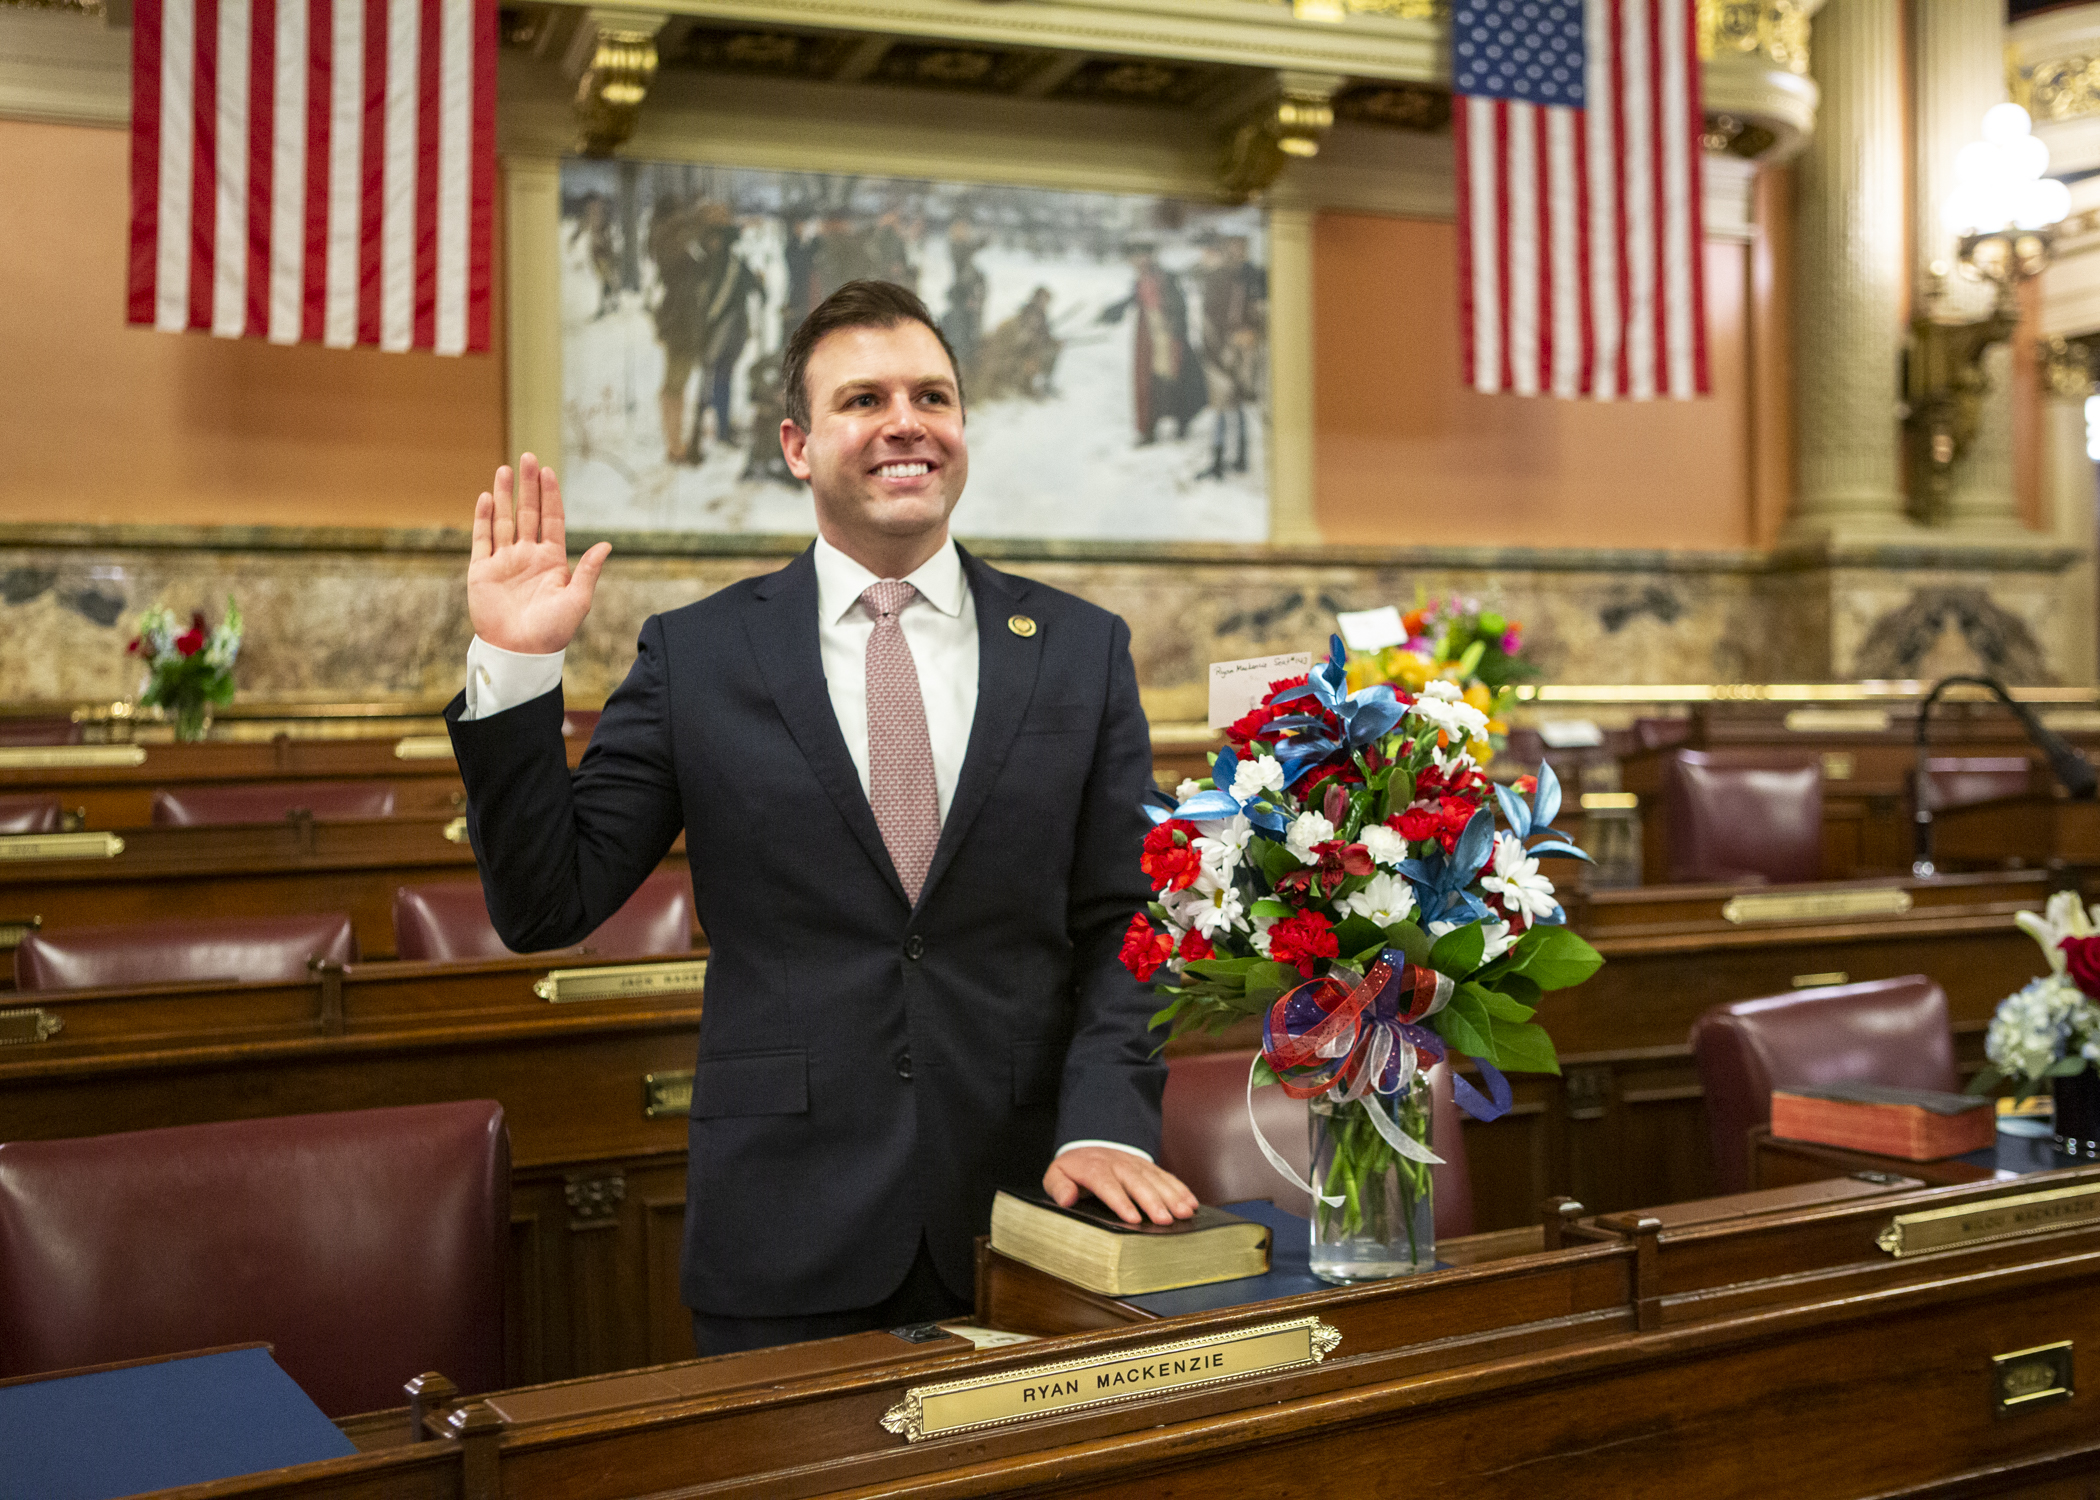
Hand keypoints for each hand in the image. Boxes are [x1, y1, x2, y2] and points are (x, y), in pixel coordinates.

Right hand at [468, 454, 610, 653]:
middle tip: (527, 457)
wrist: (521, 652)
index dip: (550, 496)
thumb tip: (607, 545)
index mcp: (552, 560)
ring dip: (504, 495)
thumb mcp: (577, 600)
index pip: (552, 520)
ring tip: (505, 469)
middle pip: (528, 513)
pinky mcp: (483, 571)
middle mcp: (528, 556)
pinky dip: (484, 518)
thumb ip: (588, 571)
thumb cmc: (553, 631)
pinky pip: (483, 539)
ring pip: (504, 520)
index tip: (548, 472)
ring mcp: (505, 561)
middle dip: (528, 486)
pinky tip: (486, 498)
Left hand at [1043, 1147, 1198, 1226]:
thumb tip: (1066, 1199)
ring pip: (1155, 1179)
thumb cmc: (1073, 1170)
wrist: (1088, 1146)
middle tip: (1165, 1220)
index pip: (1107, 1185)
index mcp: (1093, 1167)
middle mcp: (1117, 1163)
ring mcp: (1135, 1164)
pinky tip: (1191, 1203)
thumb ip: (1058, 1187)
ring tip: (1184, 1213)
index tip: (1133, 1219)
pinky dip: (1180, 1189)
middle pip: (1136, 1182)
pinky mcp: (1147, 1167)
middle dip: (1152, 1201)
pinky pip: (1166, 1176)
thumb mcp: (1056, 1175)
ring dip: (1172, 1196)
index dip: (1121, 1202)